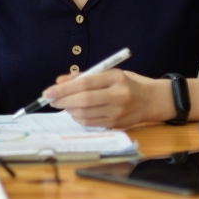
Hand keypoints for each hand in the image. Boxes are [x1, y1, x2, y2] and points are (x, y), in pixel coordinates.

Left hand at [43, 69, 169, 128]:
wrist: (149, 100)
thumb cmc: (124, 84)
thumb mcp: (107, 74)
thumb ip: (83, 77)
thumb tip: (59, 82)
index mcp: (115, 78)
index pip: (85, 84)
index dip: (64, 89)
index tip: (49, 91)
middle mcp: (118, 95)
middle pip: (84, 100)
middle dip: (63, 101)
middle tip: (51, 100)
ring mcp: (118, 112)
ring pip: (85, 113)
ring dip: (69, 110)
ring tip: (63, 105)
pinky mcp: (116, 124)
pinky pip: (90, 123)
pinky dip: (78, 118)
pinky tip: (75, 112)